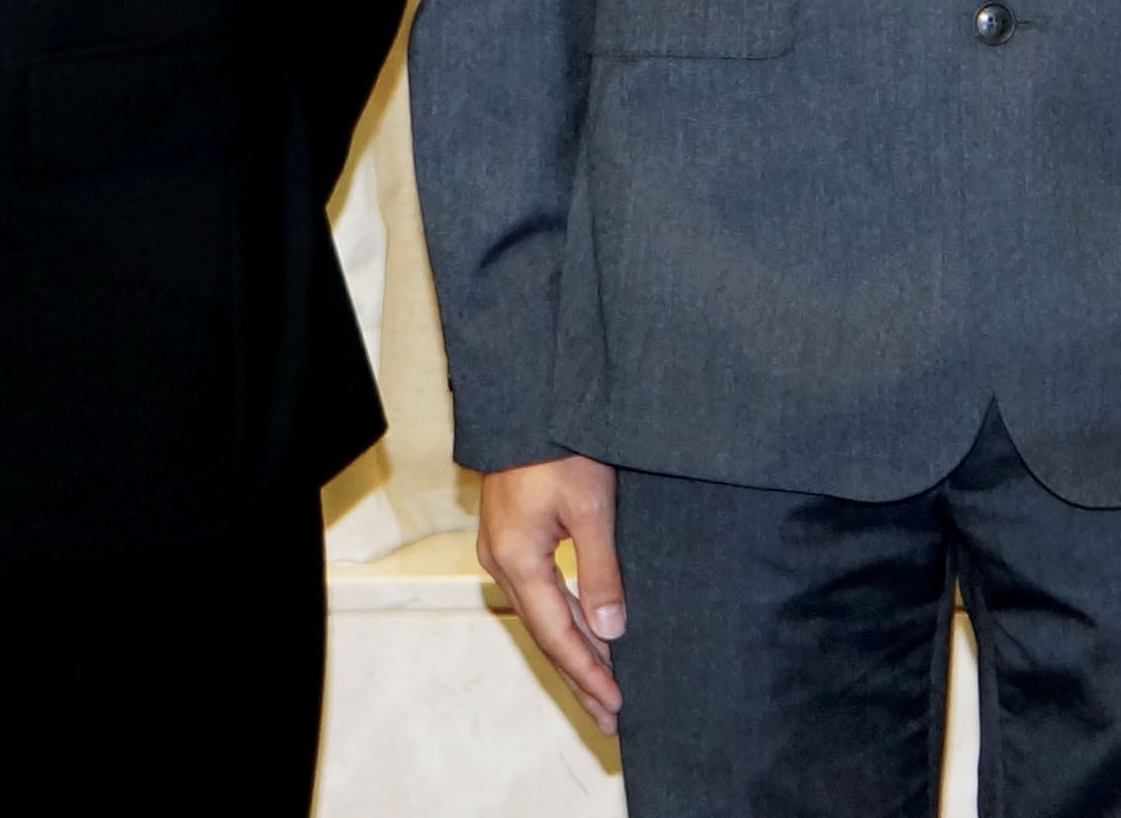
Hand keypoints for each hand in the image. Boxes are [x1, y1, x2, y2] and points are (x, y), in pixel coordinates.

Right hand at [477, 454, 625, 735]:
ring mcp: (504, 552)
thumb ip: (599, 569)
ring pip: (544, 618)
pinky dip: (566, 623)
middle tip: (611, 719)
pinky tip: (588, 637)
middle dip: (581, 678)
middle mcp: (503, 562)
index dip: (588, 672)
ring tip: (603, 693)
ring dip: (575, 654)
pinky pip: (542, 597)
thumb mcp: (590, 505)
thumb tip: (611, 628)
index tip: (617, 704)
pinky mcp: (514, 539)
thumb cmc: (561, 445)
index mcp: (518, 559)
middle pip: (547, 635)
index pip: (557, 634)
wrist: (527, 402)